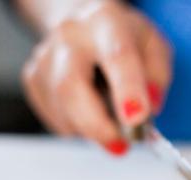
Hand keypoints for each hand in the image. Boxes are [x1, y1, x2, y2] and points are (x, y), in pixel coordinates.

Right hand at [21, 0, 171, 154]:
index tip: (136, 119)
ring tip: (111, 130)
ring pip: (60, 105)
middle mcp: (70, 35)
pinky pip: (51, 115)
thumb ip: (157, 77)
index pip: (117, 56)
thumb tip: (149, 107)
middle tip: (120, 146)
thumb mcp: (155, 47)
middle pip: (71, 86)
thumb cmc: (125, 38)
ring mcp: (46, 55)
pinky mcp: (33, 76)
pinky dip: (74, 127)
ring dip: (88, 129)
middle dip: (96, 125)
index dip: (127, 91)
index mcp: (107, 23)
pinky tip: (90, 118)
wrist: (86, 23)